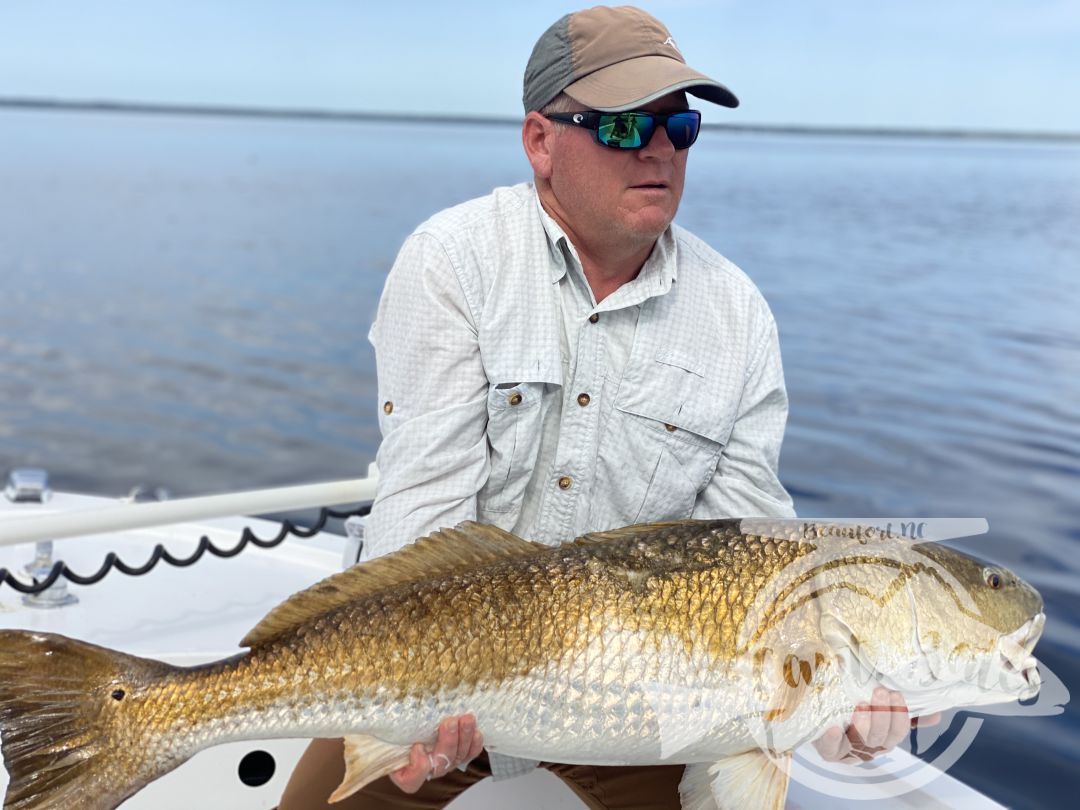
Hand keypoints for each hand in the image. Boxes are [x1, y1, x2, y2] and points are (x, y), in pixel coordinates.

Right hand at [389, 715, 484, 792]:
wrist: (405, 722)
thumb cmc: (390, 731)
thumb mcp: (380, 733)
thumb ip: (380, 732)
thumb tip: (373, 720)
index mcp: (403, 772)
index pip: (412, 780)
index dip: (418, 767)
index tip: (417, 747)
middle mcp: (426, 771)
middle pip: (440, 765)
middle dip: (447, 742)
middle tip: (449, 722)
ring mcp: (444, 762)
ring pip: (457, 757)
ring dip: (463, 737)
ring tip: (465, 719)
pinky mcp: (458, 752)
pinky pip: (469, 753)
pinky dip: (474, 742)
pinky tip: (476, 730)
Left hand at [813, 688, 941, 762]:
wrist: (821, 716)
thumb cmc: (856, 712)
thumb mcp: (882, 709)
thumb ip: (906, 712)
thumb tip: (937, 714)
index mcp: (885, 738)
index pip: (898, 731)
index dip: (899, 714)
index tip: (897, 694)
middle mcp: (869, 747)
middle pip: (880, 737)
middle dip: (882, 714)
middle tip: (880, 692)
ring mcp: (848, 750)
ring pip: (860, 742)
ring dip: (864, 723)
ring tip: (861, 703)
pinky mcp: (828, 750)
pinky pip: (830, 749)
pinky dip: (833, 740)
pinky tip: (834, 728)